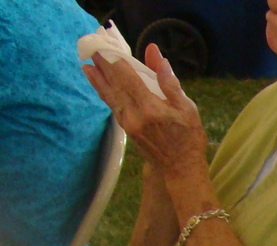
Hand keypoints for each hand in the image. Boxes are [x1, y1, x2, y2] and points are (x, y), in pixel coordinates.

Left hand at [82, 45, 207, 176]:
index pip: (128, 76)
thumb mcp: (187, 109)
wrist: (181, 170)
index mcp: (151, 108)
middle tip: (93, 47)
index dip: (116, 59)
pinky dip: (103, 91)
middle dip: (103, 64)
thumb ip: (170, 82)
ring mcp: (128, 122)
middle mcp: (134, 114)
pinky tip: (99, 84)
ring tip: (86, 64)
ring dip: (97, 78)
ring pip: (109, 95)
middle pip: (115, 84)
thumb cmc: (189, 139)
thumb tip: (157, 57)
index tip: (106, 45)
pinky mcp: (126, 128)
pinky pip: (112, 105)